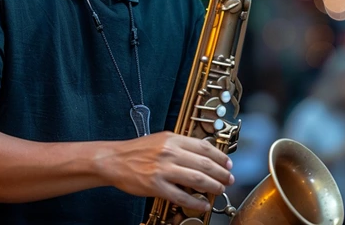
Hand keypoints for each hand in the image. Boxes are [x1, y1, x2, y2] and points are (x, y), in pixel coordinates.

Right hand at [98, 131, 233, 210]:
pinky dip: (195, 202)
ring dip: (212, 186)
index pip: (203, 147)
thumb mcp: (161, 139)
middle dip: (221, 173)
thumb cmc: (138, 150)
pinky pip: (181, 196)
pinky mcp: (156, 186)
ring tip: (220, 190)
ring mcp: (163, 169)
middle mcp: (170, 152)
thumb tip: (203, 154)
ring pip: (196, 179)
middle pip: (204, 163)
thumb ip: (180, 145)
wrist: (115, 160)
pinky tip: (203, 204)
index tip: (228, 163)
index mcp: (173, 139)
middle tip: (229, 179)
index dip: (220, 156)